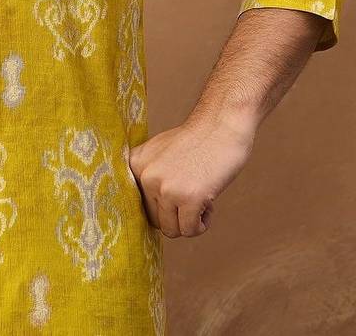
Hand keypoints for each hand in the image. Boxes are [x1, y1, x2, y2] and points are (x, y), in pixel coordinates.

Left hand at [127, 111, 256, 237]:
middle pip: (154, 220)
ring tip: (200, 197)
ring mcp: (166, 188)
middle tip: (191, 194)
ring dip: (188, 221)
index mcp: (135, 164)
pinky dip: (201, 224)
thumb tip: (145, 214)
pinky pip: (190, 231)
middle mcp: (145, 176)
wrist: (221, 126)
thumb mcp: (159, 152)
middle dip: (175, 215)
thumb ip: (148, 176)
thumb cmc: (195, 141)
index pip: (138, 205)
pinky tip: (209, 204)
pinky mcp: (189, 199)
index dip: (159, 206)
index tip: (173, 195)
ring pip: (171, 230)